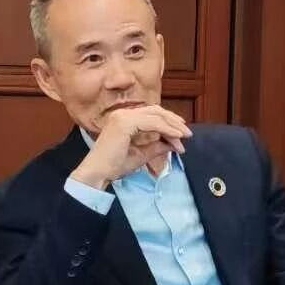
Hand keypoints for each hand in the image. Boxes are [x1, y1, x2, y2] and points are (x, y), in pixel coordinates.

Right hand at [70, 104, 191, 189]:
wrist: (97, 173)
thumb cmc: (114, 165)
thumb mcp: (141, 154)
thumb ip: (157, 146)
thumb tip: (174, 143)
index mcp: (124, 118)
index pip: (151, 114)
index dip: (168, 121)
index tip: (180, 133)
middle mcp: (122, 113)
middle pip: (156, 111)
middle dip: (173, 121)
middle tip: (187, 133)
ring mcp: (123, 116)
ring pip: (156, 116)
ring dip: (173, 126)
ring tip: (184, 137)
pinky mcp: (125, 123)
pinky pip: (152, 123)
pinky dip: (166, 129)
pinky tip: (176, 137)